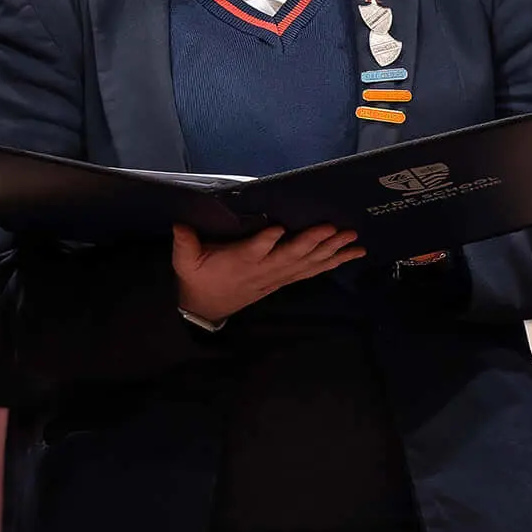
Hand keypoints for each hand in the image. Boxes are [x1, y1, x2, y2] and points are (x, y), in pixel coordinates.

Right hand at [172, 222, 360, 323]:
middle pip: (289, 257)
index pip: (252, 251)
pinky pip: (311, 271)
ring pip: (306, 264)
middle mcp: (263, 270)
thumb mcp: (184, 261)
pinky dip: (331, 263)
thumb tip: (179, 224)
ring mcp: (276, 276)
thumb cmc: (198, 277)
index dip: (264, 242)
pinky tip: (349, 255)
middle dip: (312, 243)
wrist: (207, 306)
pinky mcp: (284, 280)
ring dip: (330, 252)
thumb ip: (184, 243)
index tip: (276, 229)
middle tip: (334, 229)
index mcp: (238, 262)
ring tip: (352, 240)